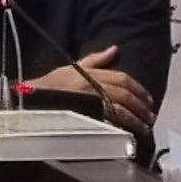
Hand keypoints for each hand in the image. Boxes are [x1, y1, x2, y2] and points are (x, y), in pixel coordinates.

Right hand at [26, 51, 150, 129]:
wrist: (30, 100)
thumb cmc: (49, 85)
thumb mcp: (73, 68)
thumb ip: (96, 60)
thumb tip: (115, 49)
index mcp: (92, 72)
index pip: (122, 77)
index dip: (138, 88)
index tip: (148, 99)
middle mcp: (93, 84)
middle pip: (124, 93)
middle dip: (141, 105)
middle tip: (150, 116)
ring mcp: (89, 99)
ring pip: (120, 107)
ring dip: (135, 118)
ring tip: (145, 127)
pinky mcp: (85, 114)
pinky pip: (108, 119)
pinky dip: (121, 125)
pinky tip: (129, 132)